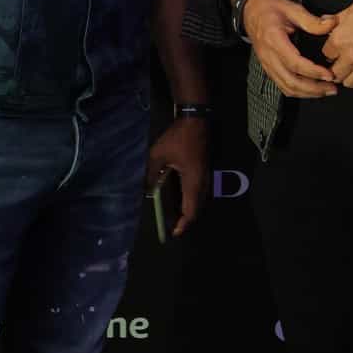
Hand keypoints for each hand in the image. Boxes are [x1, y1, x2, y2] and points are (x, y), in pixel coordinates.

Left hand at [145, 118, 208, 237]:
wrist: (196, 120)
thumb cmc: (177, 138)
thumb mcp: (158, 155)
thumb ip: (152, 175)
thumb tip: (147, 191)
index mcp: (193, 182)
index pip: (190, 210)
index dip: (183, 224)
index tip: (174, 232)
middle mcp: (202, 182)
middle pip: (197, 208)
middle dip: (185, 219)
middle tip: (172, 226)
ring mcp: (206, 176)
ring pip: (199, 200)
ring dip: (189, 209)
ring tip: (175, 215)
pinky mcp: (204, 170)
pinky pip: (199, 191)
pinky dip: (191, 199)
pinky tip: (180, 197)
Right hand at [244, 0, 338, 97]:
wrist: (251, 12)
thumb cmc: (270, 9)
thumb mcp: (292, 9)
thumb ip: (312, 20)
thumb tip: (332, 24)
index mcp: (274, 40)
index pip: (294, 63)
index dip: (313, 72)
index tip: (329, 74)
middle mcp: (269, 56)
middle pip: (291, 81)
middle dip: (313, 88)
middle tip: (332, 88)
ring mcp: (267, 65)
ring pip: (287, 87)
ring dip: (307, 93)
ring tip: (325, 90)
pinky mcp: (269, 68)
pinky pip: (283, 85)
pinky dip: (298, 92)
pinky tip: (311, 90)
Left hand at [320, 0, 352, 87]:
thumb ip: (336, 19)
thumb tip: (325, 20)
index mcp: (341, 39)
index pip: (326, 54)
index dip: (330, 50)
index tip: (335, 48)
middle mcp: (351, 56)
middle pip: (334, 73)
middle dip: (336, 68)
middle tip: (340, 62)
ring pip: (349, 82)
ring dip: (348, 76)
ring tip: (351, 69)